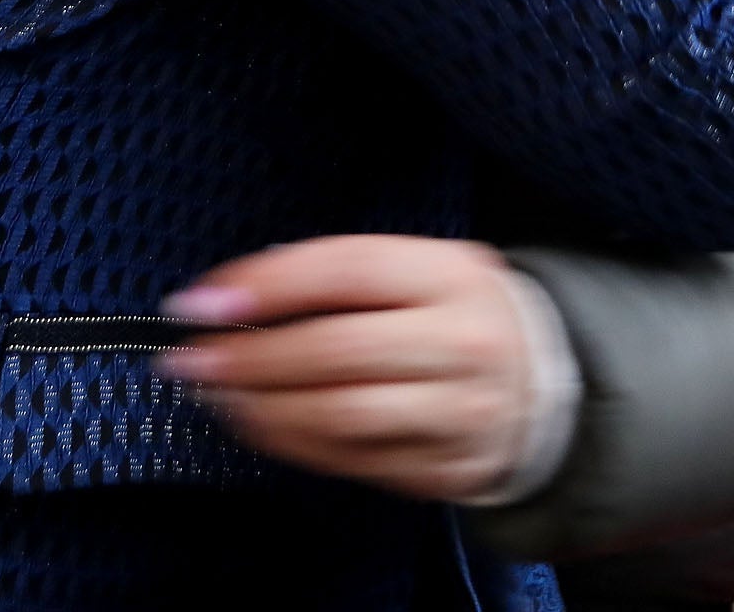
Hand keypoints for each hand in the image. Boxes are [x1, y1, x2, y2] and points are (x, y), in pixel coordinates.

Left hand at [158, 237, 540, 504]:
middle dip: (251, 357)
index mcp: (453, 275)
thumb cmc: (456, 314)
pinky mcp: (444, 468)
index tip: (202, 302)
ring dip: (263, 407)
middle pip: (339, 350)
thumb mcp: (419, 267)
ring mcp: (459, 412)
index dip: (268, 284)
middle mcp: (463, 342)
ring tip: (218, 394)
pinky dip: (292, 443)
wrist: (540, 382)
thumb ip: (340, 273)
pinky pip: (353, 460)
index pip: (349, 270)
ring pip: (342, 415)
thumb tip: (236, 293)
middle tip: (193, 359)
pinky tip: (261, 423)